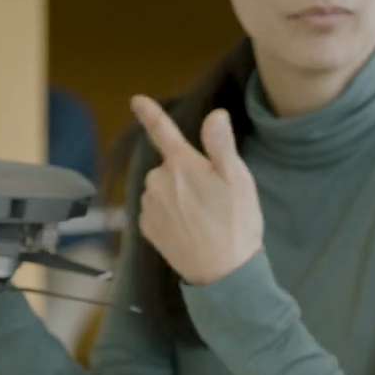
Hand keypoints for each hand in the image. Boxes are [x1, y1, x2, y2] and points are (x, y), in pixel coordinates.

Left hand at [130, 96, 263, 287]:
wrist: (222, 274)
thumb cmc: (235, 224)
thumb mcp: (238, 180)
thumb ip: (221, 145)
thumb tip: (214, 115)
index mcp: (182, 164)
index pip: (162, 131)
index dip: (149, 113)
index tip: (136, 100)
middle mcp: (158, 181)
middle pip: (169, 166)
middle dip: (186, 174)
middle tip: (214, 196)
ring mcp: (149, 206)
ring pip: (162, 189)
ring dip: (177, 195)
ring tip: (204, 217)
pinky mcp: (146, 229)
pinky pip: (155, 211)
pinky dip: (169, 214)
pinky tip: (189, 228)